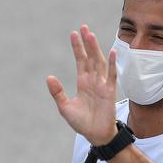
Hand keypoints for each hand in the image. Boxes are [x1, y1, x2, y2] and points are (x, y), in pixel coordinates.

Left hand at [47, 25, 117, 145]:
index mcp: (83, 82)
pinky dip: (112, 64)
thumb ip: (57, 92)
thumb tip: (49, 77)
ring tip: (91, 35)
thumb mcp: (65, 107)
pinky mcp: (110, 92)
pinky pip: (112, 75)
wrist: (95, 135)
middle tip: (83, 27)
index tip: (73, 33)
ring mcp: (102, 84)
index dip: (77, 47)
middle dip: (86, 43)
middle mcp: (93, 80)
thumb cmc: (82, 122)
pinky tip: (112, 52)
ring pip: (99, 62)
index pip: (80, 60)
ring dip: (95, 49)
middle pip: (90, 57)